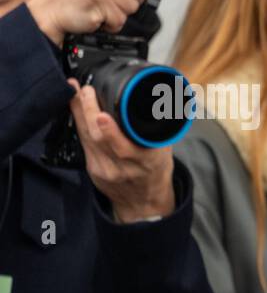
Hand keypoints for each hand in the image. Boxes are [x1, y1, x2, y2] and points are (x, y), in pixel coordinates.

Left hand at [69, 80, 175, 222]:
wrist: (143, 202)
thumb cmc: (155, 171)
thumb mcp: (164, 151)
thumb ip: (156, 129)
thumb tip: (158, 100)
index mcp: (146, 162)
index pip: (126, 148)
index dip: (111, 132)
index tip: (102, 115)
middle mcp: (123, 168)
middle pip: (100, 139)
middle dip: (89, 112)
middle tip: (85, 91)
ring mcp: (105, 170)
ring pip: (87, 138)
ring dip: (79, 113)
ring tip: (76, 92)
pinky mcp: (92, 169)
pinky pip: (83, 143)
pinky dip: (79, 124)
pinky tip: (76, 109)